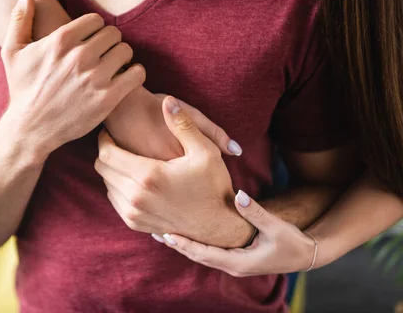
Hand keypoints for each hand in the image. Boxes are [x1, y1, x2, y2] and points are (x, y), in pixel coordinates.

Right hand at [2, 0, 145, 155]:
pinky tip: (124, 79)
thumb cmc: (22, 88)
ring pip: (126, 51)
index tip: (90, 42)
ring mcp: (95, 78)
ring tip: (112, 67)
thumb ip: (20, 16)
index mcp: (60, 40)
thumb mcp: (12, 51)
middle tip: (103, 56)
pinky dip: (134, 74)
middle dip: (109, 43)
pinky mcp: (108, 98)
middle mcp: (79, 56)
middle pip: (113, 34)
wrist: (30, 128)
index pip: (96, 20)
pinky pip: (137, 74)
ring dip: (122, 58)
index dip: (95, 30)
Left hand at [95, 96, 253, 247]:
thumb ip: (183, 124)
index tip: (110, 132)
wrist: (217, 225)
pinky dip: (117, 187)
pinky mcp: (135, 223)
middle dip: (106, 152)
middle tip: (116, 142)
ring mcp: (134, 213)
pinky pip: (114, 200)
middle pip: (102, 168)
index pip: (106, 153)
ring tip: (126, 159)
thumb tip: (168, 101)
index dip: (104, 139)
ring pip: (106, 184)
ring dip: (112, 170)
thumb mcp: (205, 151)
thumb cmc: (213, 185)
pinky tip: (132, 178)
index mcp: (149, 176)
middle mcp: (136, 197)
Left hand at [164, 190, 316, 276]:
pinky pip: (208, 250)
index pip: (203, 254)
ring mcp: (232, 261)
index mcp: (238, 262)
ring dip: (182, 243)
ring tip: (161, 230)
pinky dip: (193, 242)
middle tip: (154, 231)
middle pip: (197, 255)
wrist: (306, 253)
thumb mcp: (276, 227)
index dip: (184, 244)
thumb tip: (239, 196)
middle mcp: (231, 264)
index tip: (165, 234)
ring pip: (201, 253)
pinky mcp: (234, 256)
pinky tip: (183, 230)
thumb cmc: (292, 241)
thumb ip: (256, 212)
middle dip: (176, 244)